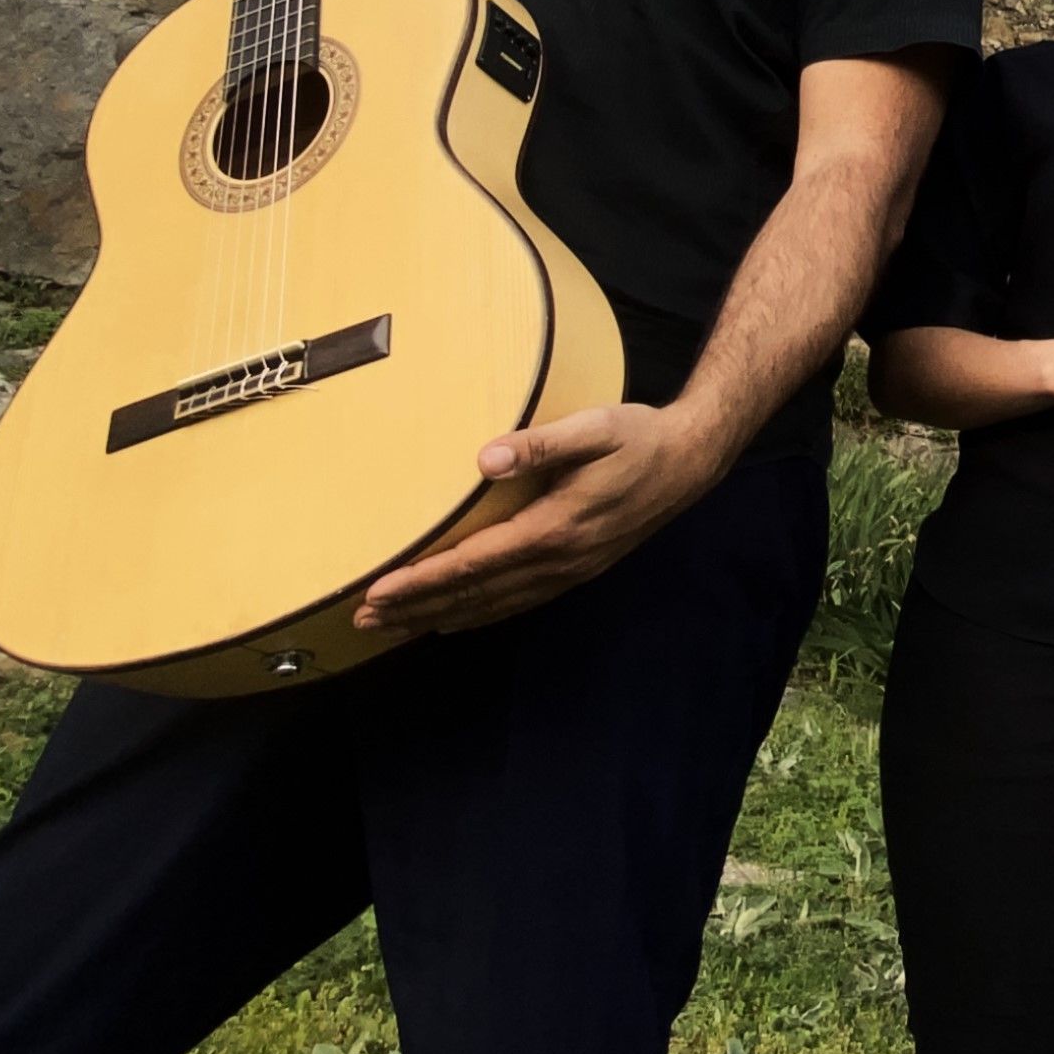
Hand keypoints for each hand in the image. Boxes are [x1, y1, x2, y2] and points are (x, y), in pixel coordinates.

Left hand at [354, 403, 721, 636]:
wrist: (690, 461)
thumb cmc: (639, 437)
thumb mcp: (596, 427)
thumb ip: (542, 442)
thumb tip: (486, 457)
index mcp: (555, 527)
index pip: (472, 562)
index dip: (421, 580)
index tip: (377, 591)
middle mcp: (558, 560)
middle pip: (474, 594)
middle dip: (416, 609)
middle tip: (362, 621)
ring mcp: (568, 571)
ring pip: (491, 605)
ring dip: (438, 617)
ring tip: (392, 626)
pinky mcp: (576, 570)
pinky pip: (516, 602)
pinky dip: (477, 615)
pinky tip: (454, 620)